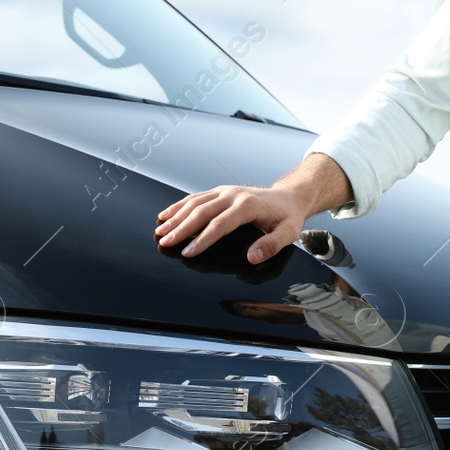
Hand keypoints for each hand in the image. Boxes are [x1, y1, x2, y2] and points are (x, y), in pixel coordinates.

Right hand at [154, 184, 309, 264]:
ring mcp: (225, 191)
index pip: (221, 224)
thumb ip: (272, 245)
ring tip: (159, 231)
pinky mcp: (220, 192)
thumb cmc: (288, 217)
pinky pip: (196, 197)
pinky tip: (165, 215)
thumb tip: (252, 257)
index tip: (188, 253)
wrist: (289, 196)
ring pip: (195, 202)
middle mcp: (233, 195)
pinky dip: (179, 206)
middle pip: (202, 211)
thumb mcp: (288, 233)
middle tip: (164, 242)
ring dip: (175, 216)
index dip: (203, 239)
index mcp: (248, 205)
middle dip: (181, 228)